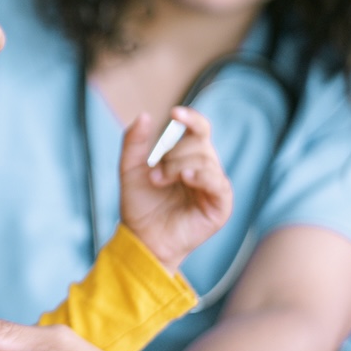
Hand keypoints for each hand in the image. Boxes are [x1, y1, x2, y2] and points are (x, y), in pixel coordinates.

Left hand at [119, 108, 231, 272]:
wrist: (141, 237)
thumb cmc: (139, 204)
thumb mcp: (129, 169)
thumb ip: (134, 142)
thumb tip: (145, 115)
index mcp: (187, 156)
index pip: (199, 129)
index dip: (190, 118)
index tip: (175, 113)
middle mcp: (204, 168)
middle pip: (199, 143)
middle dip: (173, 154)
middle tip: (154, 174)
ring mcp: (213, 187)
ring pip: (205, 160)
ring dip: (178, 167)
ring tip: (159, 181)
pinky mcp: (220, 206)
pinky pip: (218, 183)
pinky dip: (203, 177)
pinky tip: (187, 177)